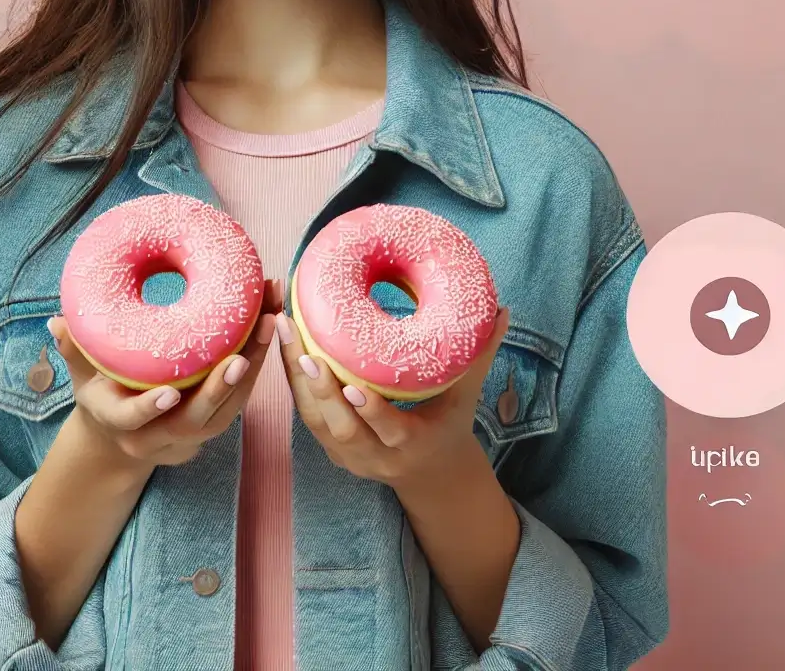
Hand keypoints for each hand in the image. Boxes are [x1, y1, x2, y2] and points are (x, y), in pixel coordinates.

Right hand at [48, 277, 282, 470]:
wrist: (121, 437)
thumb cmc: (101, 395)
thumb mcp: (82, 376)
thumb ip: (75, 351)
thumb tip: (57, 322)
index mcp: (121, 423)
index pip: (134, 420)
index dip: (149, 409)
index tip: (167, 394)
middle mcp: (160, 436)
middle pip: (197, 419)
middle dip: (221, 387)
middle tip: (242, 354)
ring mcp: (192, 435)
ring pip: (230, 409)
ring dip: (254, 365)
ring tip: (271, 321)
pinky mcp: (216, 423)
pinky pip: (243, 396)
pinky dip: (260, 361)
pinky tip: (272, 322)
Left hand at [279, 306, 510, 492]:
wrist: (430, 473)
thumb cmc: (449, 424)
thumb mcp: (467, 397)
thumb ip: (479, 357)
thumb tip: (501, 311)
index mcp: (412, 444)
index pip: (390, 432)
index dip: (372, 413)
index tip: (355, 388)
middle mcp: (374, 456)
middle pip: (340, 428)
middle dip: (319, 389)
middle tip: (303, 349)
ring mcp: (347, 456)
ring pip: (314, 420)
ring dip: (295, 379)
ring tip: (284, 333)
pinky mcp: (328, 448)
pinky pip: (305, 414)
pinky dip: (292, 381)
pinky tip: (283, 344)